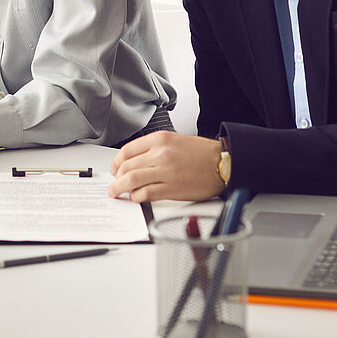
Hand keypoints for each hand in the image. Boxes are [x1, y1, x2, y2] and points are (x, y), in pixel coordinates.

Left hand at [107, 131, 225, 202]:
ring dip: (120, 188)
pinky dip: (136, 197)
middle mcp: (160, 154)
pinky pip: (145, 193)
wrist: (223, 163)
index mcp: (159, 139)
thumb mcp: (174, 140)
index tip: (114, 169)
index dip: (116, 162)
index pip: (127, 151)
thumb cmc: (202, 154)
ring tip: (117, 192)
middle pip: (126, 166)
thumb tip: (135, 161)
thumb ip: (154, 148)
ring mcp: (165, 171)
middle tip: (113, 184)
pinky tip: (136, 197)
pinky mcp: (171, 188)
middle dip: (116, 178)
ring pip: (131, 180)